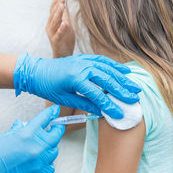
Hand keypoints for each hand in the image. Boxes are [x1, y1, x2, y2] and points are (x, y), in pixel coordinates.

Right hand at [0, 105, 64, 172]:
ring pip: (53, 151)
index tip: (55, 110)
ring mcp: (39, 163)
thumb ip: (16, 131)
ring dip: (49, 147)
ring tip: (42, 146)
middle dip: (56, 129)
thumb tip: (22, 125)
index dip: (51, 113)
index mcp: (26, 135)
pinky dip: (47, 163)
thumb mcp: (2, 138)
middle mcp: (36, 148)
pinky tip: (39, 161)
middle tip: (55, 127)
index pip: (44, 119)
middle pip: (56, 135)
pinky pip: (50, 167)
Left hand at [13, 54, 140, 118]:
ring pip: (108, 69)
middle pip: (107, 80)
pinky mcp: (84, 57)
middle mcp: (82, 67)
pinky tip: (125, 72)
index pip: (97, 95)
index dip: (109, 106)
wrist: (37, 71)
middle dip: (122, 91)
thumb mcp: (64, 99)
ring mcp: (84, 60)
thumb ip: (84, 104)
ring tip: (135, 87)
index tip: (119, 114)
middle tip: (134, 99)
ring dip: (123, 79)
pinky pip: (103, 60)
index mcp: (75, 79)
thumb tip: (101, 112)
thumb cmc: (48, 87)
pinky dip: (115, 66)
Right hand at [46, 0, 74, 57]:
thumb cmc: (65, 40)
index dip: (55, 3)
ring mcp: (52, 34)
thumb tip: (65, 4)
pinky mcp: (56, 41)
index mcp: (51, 23)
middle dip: (57, 6)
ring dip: (58, 14)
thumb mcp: (66, 26)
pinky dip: (61, 28)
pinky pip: (58, 34)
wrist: (64, 56)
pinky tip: (64, 23)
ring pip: (54, 22)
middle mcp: (50, 27)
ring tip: (62, 6)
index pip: (52, 10)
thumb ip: (65, 16)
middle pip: (53, 15)